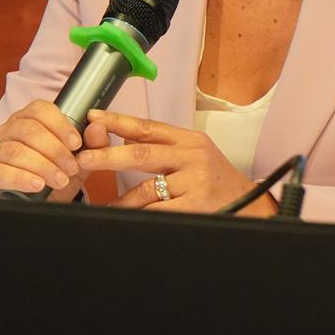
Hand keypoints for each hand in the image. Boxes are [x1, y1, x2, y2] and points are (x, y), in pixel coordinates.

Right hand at [0, 100, 108, 201]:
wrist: (33, 207)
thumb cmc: (52, 179)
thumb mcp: (76, 163)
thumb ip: (91, 146)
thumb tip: (98, 128)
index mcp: (27, 120)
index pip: (39, 109)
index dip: (60, 124)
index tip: (76, 143)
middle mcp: (7, 131)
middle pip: (28, 129)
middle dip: (55, 149)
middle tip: (72, 168)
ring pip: (15, 150)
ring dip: (43, 165)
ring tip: (60, 180)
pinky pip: (0, 172)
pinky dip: (21, 177)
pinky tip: (37, 184)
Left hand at [76, 110, 277, 216]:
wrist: (251, 204)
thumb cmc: (216, 180)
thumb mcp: (194, 155)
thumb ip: (163, 147)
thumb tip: (122, 140)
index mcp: (188, 139)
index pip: (146, 127)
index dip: (117, 121)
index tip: (93, 117)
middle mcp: (191, 155)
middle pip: (140, 153)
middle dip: (106, 157)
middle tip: (82, 160)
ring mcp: (194, 180)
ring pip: (146, 188)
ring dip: (121, 199)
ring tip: (104, 204)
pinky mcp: (196, 204)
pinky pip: (158, 210)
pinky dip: (139, 214)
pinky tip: (126, 217)